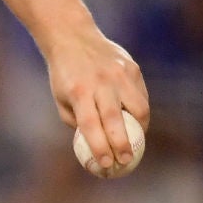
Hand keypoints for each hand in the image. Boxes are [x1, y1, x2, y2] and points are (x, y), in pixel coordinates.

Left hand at [44, 27, 149, 171]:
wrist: (73, 38)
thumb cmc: (65, 76)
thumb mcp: (61, 98)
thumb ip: (77, 121)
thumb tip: (94, 145)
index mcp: (79, 92)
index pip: (90, 125)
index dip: (99, 146)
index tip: (106, 164)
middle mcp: (101, 83)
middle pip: (115, 119)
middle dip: (123, 143)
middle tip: (126, 160)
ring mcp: (119, 73)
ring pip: (138, 106)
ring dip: (139, 128)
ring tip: (136, 141)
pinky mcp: (132, 67)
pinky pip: (141, 95)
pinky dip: (140, 110)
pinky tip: (137, 120)